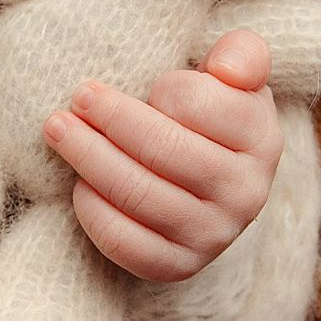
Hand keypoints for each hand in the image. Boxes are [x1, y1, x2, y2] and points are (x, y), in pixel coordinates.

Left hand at [41, 30, 283, 281]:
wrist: (208, 181)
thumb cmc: (211, 113)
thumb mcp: (234, 75)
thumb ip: (241, 53)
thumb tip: (227, 70)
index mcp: (262, 138)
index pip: (197, 103)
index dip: (161, 88)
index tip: (140, 82)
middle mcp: (247, 193)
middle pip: (163, 150)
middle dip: (109, 119)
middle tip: (76, 99)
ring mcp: (214, 236)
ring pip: (139, 194)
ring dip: (88, 158)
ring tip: (58, 130)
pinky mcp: (179, 266)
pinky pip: (126, 243)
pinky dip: (94, 212)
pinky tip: (79, 185)